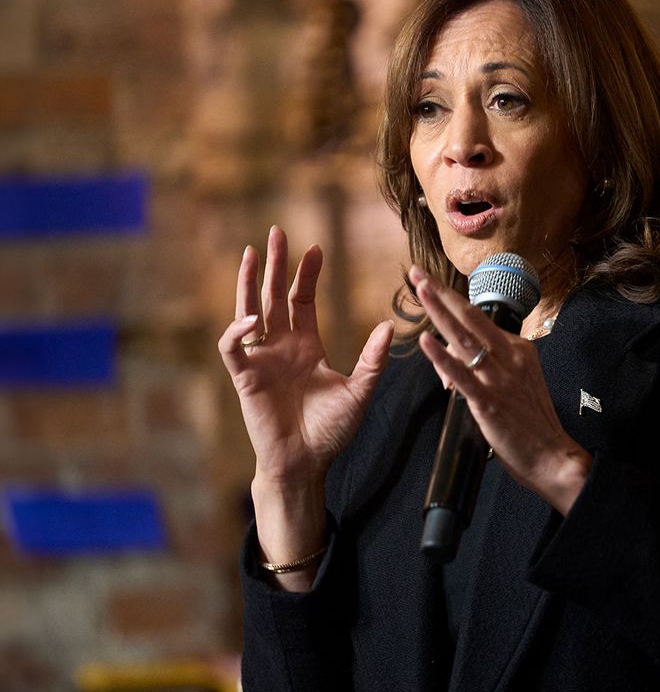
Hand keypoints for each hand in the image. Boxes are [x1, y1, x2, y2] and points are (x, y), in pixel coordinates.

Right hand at [218, 226, 392, 582]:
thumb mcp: (359, 392)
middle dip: (276, 265)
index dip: (306, 275)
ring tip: (252, 253)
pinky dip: (238, 331)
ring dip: (249, 283)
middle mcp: (281, 348)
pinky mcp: (246, 378)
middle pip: (274, 296)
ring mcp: (262, 361)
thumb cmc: (330, 432)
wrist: (307, 464)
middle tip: (276, 231)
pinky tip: (252, 318)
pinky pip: (234, 347)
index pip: (301, 301)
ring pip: (249, 311)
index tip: (315, 248)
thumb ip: (372, 360)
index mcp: (306, 347)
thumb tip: (388, 326)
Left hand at [409, 265, 590, 514]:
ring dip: (439, 311)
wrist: (552, 456)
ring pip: (464, 338)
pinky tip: (427, 341)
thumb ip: (487, 365)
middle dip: (441, 294)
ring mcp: (500, 378)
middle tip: (418, 273)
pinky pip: (462, 375)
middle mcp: (510, 357)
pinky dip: (442, 357)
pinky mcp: (489, 401)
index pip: (479, 321)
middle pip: (470, 318)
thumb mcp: (517, 382)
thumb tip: (451, 355)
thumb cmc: (533, 422)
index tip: (432, 283)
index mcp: (518, 349)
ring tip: (420, 289)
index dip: (452, 300)